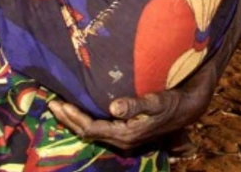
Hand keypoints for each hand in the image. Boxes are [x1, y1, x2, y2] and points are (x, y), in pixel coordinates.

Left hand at [48, 63, 215, 149]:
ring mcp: (123, 137)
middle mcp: (121, 139)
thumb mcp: (156, 101)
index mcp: (125, 134)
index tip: (58, 103)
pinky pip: (99, 127)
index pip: (90, 128)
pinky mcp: (125, 130)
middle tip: (51, 103)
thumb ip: (135, 105)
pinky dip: (86, 117)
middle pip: (86, 131)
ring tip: (60, 105)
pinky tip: (81, 108)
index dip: (72, 117)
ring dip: (75, 118)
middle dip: (68, 118)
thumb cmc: (172, 102)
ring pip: (91, 130)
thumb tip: (113, 106)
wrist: (189, 109)